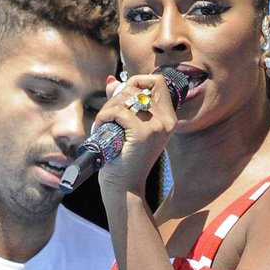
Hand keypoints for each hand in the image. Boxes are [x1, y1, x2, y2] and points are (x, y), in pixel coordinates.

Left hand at [94, 70, 178, 197]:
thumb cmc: (124, 160)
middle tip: (108, 115)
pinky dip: (105, 116)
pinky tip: (101, 127)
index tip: (122, 96)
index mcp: (168, 118)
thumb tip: (112, 81)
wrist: (125, 188)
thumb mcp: (127, 127)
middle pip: (138, 87)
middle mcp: (167, 120)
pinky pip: (118, 111)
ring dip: (108, 107)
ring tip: (104, 124)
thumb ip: (122, 102)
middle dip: (117, 96)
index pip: (157, 81)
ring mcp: (157, 126)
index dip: (137, 81)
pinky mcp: (143, 133)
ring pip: (126, 98)